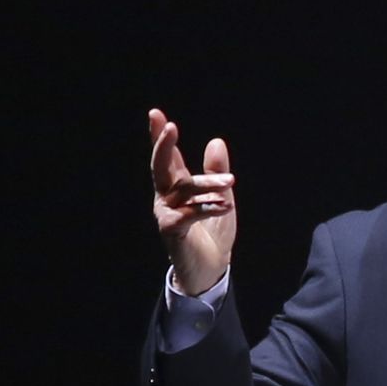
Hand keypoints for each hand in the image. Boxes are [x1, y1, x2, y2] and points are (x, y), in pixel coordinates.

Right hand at [149, 108, 236, 294]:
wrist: (210, 271)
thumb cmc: (212, 234)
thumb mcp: (221, 197)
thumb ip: (217, 172)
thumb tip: (216, 141)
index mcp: (177, 188)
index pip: (168, 158)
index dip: (161, 136)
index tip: (156, 114)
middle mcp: (167, 198)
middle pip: (161, 167)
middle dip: (164, 145)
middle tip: (170, 125)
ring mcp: (168, 215)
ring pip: (183, 190)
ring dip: (207, 183)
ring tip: (230, 181)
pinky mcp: (174, 232)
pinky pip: (189, 214)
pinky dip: (207, 207)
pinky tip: (224, 204)